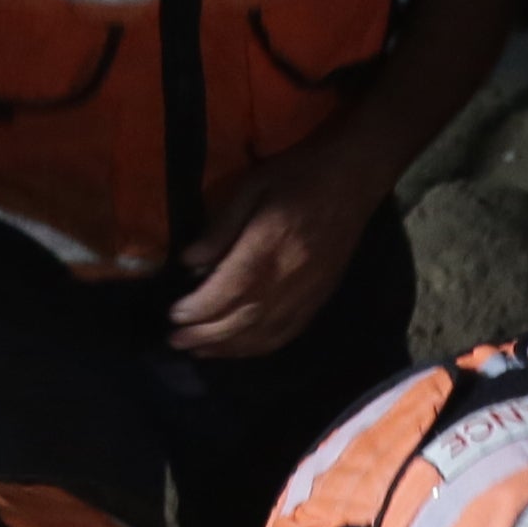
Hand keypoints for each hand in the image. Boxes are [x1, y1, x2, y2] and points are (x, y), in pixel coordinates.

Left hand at [165, 147, 382, 360]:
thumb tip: (189, 263)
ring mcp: (307, 294)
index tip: (173, 314)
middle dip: (205, 335)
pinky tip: (238, 349)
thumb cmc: (297, 174)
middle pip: (241, 320)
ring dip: (227, 348)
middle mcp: (288, 278)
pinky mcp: (318, 299)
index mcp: (268, 247)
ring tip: (198, 352)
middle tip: (175, 341)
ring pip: (262, 334)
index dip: (198, 309)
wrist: (353, 179)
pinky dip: (258, 348)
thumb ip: (220, 227)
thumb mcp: (250, 186)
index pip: (228, 291)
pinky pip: (286, 334)